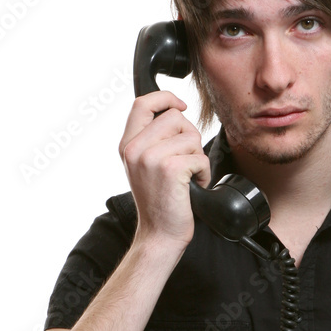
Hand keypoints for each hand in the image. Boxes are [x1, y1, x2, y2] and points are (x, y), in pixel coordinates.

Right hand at [119, 90, 210, 247]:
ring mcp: (150, 158)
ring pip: (191, 136)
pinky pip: (200, 157)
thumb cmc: (159, 199)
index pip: (142, 103)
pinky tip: (194, 185)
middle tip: (185, 160)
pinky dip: (204, 172)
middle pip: (175, 118)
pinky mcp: (169, 169)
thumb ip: (152, 138)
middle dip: (190, 137)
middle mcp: (134, 148)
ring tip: (188, 176)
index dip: (165, 97)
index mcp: (127, 144)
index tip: (180, 106)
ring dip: (198, 157)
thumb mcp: (145, 164)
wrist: (159, 233)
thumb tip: (176, 110)